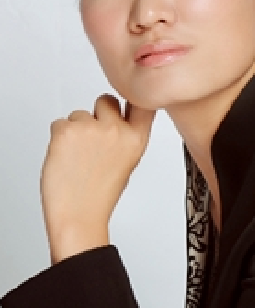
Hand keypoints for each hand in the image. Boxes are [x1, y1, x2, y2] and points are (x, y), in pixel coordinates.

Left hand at [40, 94, 154, 263]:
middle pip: (106, 100)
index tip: (133, 91)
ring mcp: (91, 128)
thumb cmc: (100, 194)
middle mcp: (117, 130)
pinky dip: (59, 139)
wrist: (79, 215)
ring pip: (78, 114)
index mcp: (137, 139)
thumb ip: (126, 135)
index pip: (143, 103)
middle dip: (97, 115)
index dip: (135, 94)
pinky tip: (66, 158)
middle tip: (93, 141)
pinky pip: (59, 123)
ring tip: (78, 158)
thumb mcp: (127, 162)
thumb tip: (118, 115)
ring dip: (75, 131)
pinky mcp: (66, 130)